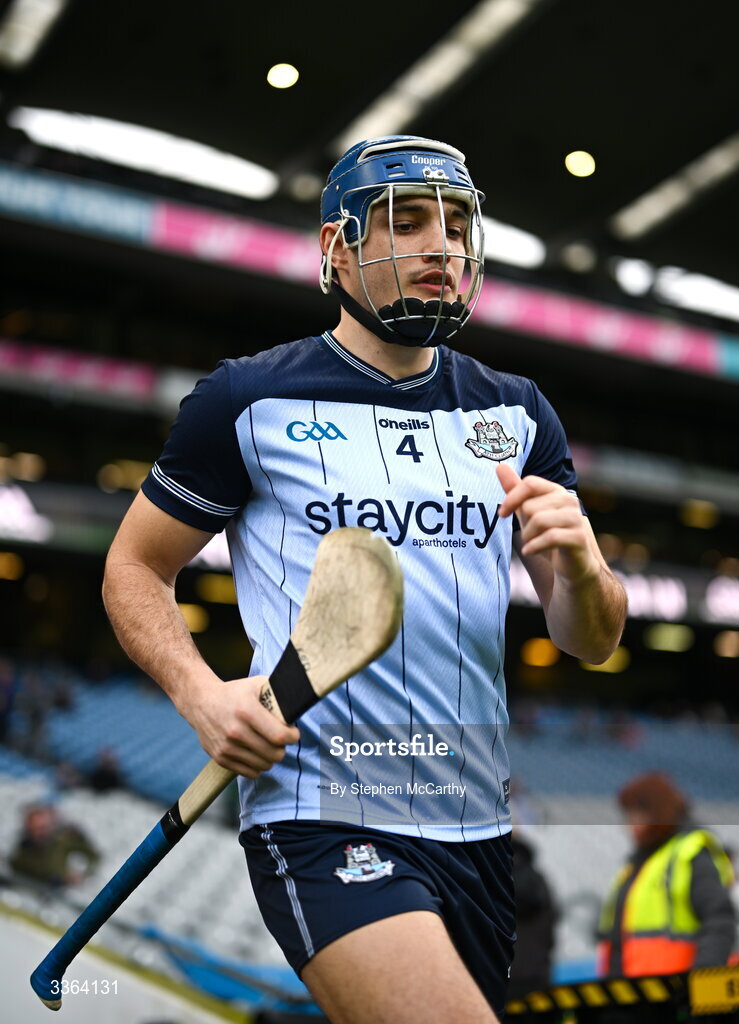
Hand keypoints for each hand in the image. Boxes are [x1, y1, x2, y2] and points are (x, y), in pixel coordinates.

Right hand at [187, 674, 300, 777]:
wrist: (201, 702)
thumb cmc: (235, 693)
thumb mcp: (256, 684)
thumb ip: (278, 693)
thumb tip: (298, 705)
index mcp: (247, 711)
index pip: (279, 736)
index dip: (292, 737)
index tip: (293, 733)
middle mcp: (235, 731)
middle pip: (274, 754)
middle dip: (283, 748)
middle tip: (280, 740)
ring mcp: (226, 747)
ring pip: (264, 765)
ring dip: (271, 758)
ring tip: (269, 746)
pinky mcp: (220, 758)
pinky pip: (250, 773)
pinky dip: (258, 766)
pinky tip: (257, 753)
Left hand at [497, 464, 598, 582]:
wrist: (572, 563)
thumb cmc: (547, 534)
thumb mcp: (528, 511)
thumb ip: (515, 490)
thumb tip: (500, 466)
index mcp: (556, 491)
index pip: (529, 483)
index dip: (511, 498)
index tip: (502, 514)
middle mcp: (569, 500)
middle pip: (530, 506)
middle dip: (524, 525)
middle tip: (531, 535)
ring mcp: (576, 518)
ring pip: (539, 521)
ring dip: (528, 537)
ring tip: (532, 543)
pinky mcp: (579, 537)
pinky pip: (550, 537)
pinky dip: (534, 547)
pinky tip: (530, 551)